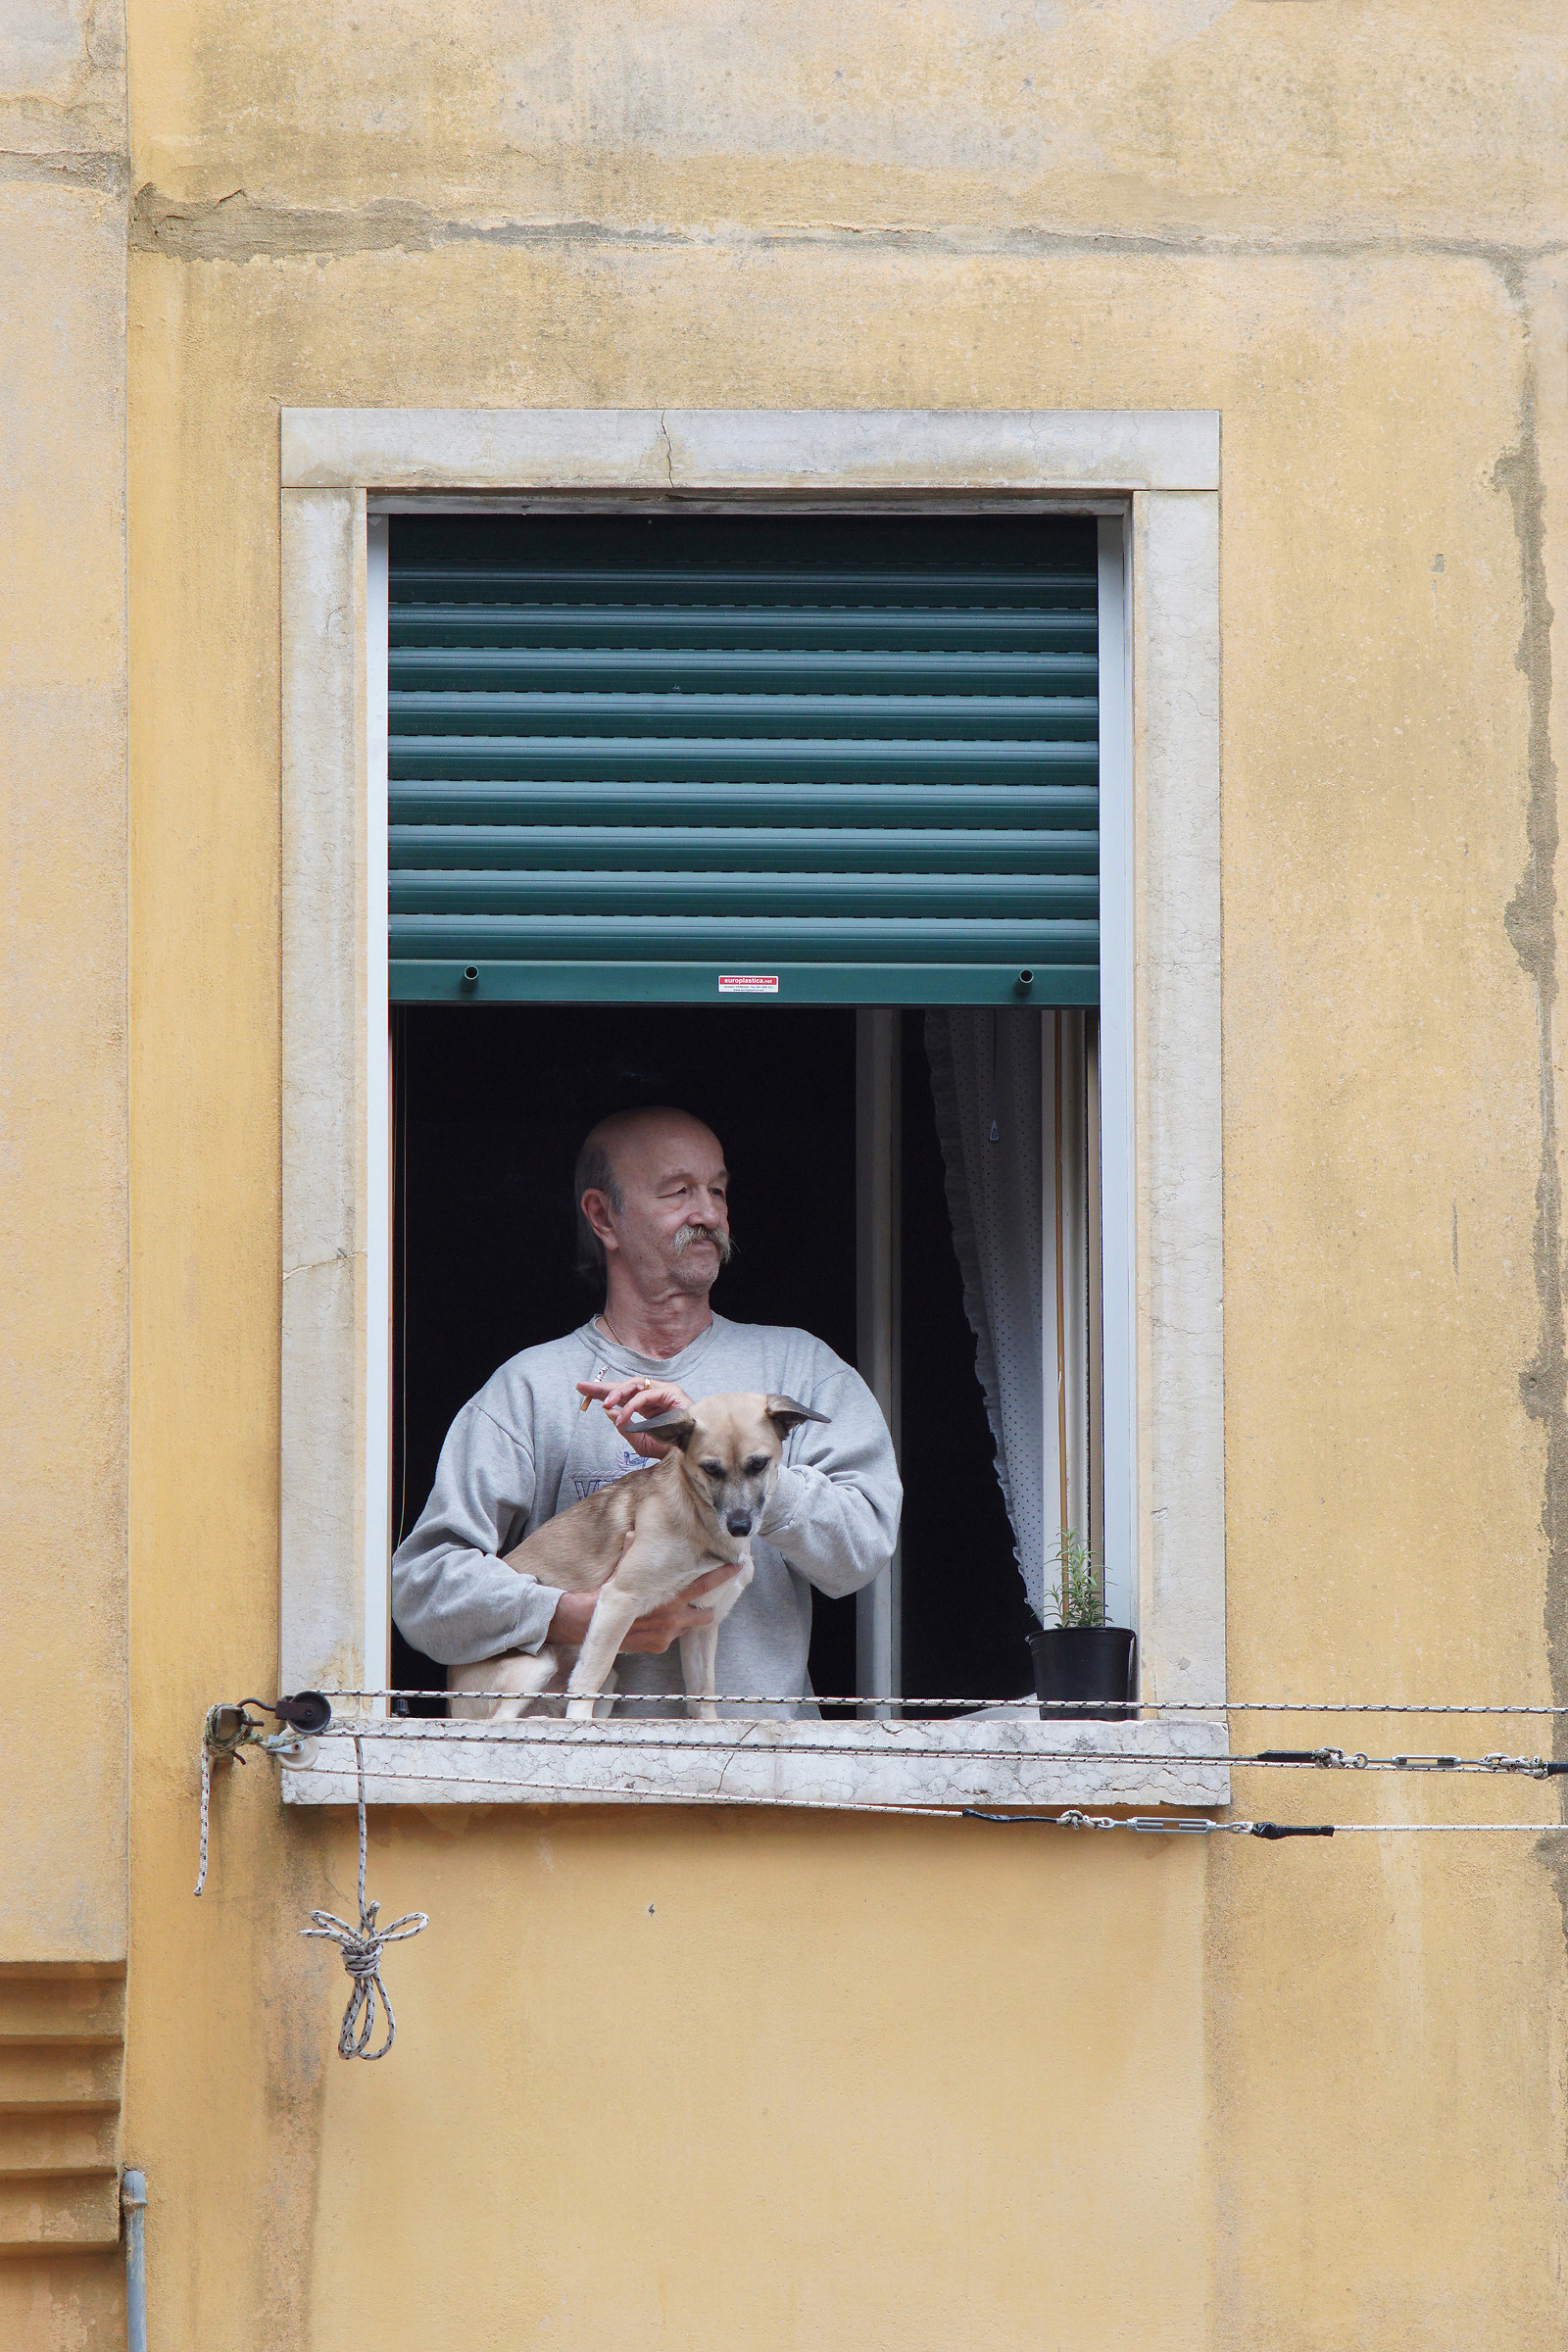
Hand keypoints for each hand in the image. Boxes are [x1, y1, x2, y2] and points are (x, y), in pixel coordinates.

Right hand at [548, 1562, 741, 1653]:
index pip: (705, 1585)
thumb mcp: (621, 1570)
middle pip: (706, 1614)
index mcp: (669, 1598)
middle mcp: (672, 1619)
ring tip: (678, 1609)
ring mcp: (666, 1636)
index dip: (724, 1576)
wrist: (583, 1624)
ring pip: (687, 1626)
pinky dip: (667, 1629)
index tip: (737, 1566)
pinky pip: (669, 1637)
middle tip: (712, 1598)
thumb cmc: (603, 1594)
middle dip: (709, 1607)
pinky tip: (655, 1622)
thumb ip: (634, 1553)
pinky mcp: (657, 1648)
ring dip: (685, 1618)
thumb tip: (637, 1533)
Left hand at [576, 1377, 694, 1458]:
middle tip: (583, 1387)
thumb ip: (625, 1428)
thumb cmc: (670, 1448)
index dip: (602, 1393)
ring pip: (634, 1385)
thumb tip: (609, 1411)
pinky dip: (632, 1406)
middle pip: (625, 1386)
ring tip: (604, 1404)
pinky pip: (645, 1395)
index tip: (582, 1390)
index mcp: (647, 1407)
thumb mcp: (640, 1441)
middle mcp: (654, 1395)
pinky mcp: (671, 1392)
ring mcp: (663, 1391)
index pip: (622, 1396)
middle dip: (603, 1387)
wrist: (690, 1454)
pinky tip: (623, 1417)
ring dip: (616, 1393)